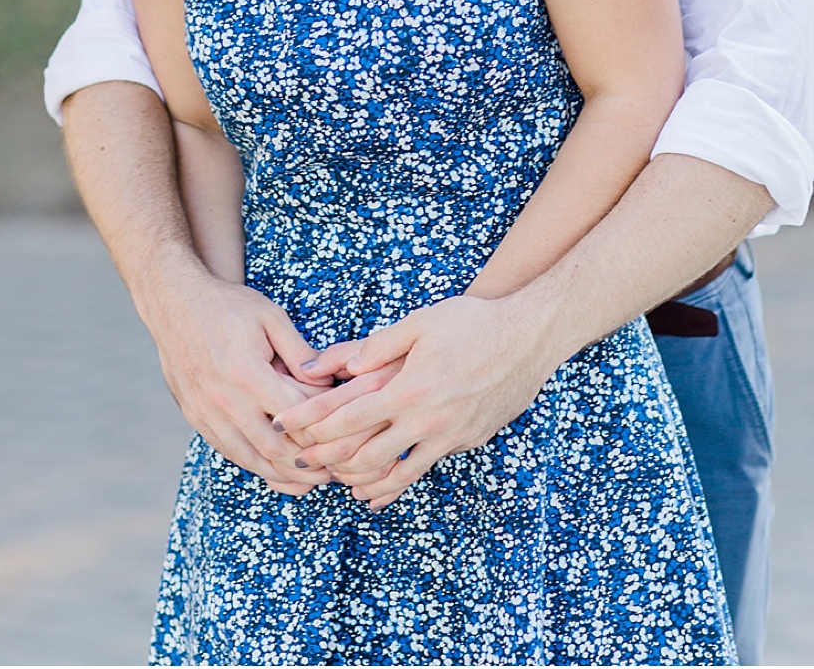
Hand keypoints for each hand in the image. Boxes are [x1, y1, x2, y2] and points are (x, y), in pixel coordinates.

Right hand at [145, 265, 345, 492]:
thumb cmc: (228, 307)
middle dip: (308, 463)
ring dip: (282, 475)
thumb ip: (300, 353)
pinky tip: (275, 471)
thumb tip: (326, 383)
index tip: (342, 430)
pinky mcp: (196, 419)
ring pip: (250, 459)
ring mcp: (206, 414)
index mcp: (246, 373)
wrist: (175, 304)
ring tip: (310, 482)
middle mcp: (223, 400)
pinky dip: (255, 466)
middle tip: (336, 471)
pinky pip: (229, 452)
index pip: (294, 413)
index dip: (320, 425)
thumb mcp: (271, 318)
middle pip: (274, 447)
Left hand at [273, 291, 558, 507]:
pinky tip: (377, 490)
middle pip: (363, 454)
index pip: (348, 416)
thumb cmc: (473, 323)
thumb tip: (342, 366)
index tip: (284, 427)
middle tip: (298, 461)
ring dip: (357, 480)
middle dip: (325, 460)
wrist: (529, 339)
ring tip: (333, 479)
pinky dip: (393, 485)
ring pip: (392, 474)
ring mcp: (447, 435)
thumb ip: (379, 346)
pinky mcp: (464, 441)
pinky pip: (421, 470)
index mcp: (409, 387)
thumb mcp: (422, 323)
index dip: (312, 424)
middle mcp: (426, 419)